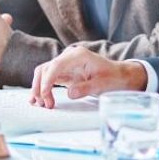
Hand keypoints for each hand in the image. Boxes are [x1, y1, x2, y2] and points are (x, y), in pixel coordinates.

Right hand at [29, 45, 146, 108]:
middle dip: (40, 86)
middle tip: (42, 104)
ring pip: (44, 73)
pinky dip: (43, 88)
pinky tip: (40, 99)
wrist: (119, 75)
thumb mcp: (102, 84)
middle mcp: (69, 57)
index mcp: (78, 56)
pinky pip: (49, 78)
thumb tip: (70, 93)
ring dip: (39, 88)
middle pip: (46, 68)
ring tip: (38, 103)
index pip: (56, 65)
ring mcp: (66, 64)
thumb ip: (86, 88)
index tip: (45, 95)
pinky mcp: (65, 72)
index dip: (47, 80)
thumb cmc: (113, 77)